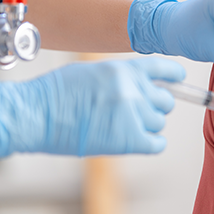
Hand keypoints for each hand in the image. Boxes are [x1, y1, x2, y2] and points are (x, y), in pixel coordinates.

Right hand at [0, 57, 184, 157]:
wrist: (35, 114)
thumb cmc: (55, 93)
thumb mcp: (91, 72)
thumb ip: (119, 77)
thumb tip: (137, 85)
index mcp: (125, 70)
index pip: (164, 69)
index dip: (174, 76)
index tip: (177, 81)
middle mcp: (134, 89)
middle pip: (165, 100)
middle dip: (154, 106)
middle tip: (135, 112)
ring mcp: (133, 114)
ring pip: (159, 122)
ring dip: (147, 125)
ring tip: (123, 127)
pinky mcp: (129, 140)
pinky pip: (157, 143)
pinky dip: (150, 144)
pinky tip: (135, 141)